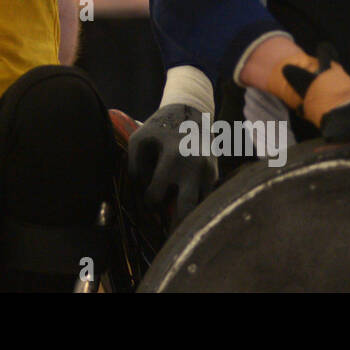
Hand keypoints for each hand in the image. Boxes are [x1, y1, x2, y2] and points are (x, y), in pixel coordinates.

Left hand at [127, 104, 217, 226]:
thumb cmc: (160, 127)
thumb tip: (138, 195)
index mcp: (175, 158)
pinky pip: (204, 197)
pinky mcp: (216, 174)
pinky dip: (194, 202)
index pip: (156, 196)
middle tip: (165, 237)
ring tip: (175, 221)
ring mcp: (209, 171)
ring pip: (200, 207)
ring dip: (186, 215)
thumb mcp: (139, 139)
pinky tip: (185, 202)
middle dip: (175, 227)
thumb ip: (133, 167)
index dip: (146, 202)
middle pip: (187, 210)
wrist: (192, 112)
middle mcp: (196, 167)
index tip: (146, 199)